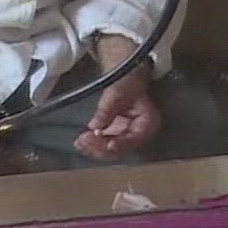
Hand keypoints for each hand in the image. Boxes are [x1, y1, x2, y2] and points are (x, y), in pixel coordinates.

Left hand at [79, 34, 160, 159]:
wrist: (123, 77)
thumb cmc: (126, 81)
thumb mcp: (117, 92)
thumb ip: (107, 110)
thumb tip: (95, 127)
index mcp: (148, 123)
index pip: (135, 139)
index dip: (122, 144)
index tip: (109, 144)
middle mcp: (138, 134)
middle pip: (121, 149)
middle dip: (102, 147)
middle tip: (86, 140)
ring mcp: (125, 136)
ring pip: (110, 151)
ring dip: (94, 148)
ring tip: (80, 141)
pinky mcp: (114, 136)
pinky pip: (103, 145)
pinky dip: (92, 145)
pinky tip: (80, 141)